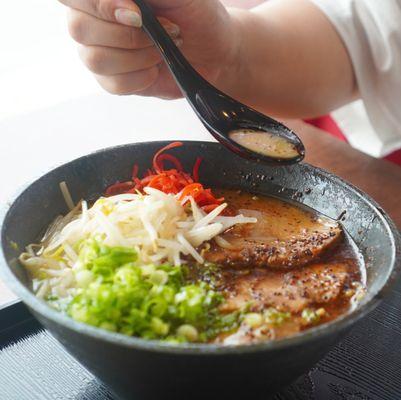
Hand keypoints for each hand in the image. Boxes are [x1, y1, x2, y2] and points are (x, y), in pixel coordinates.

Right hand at [60, 0, 240, 98]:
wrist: (213, 51)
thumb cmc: (196, 14)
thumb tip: (123, 1)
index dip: (99, 5)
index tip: (137, 14)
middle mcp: (93, 20)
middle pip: (79, 28)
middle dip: (129, 34)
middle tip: (166, 29)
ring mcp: (100, 51)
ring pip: (96, 59)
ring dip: (138, 56)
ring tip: (162, 50)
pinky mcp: (113, 80)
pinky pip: (113, 84)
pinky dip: (141, 77)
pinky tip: (156, 68)